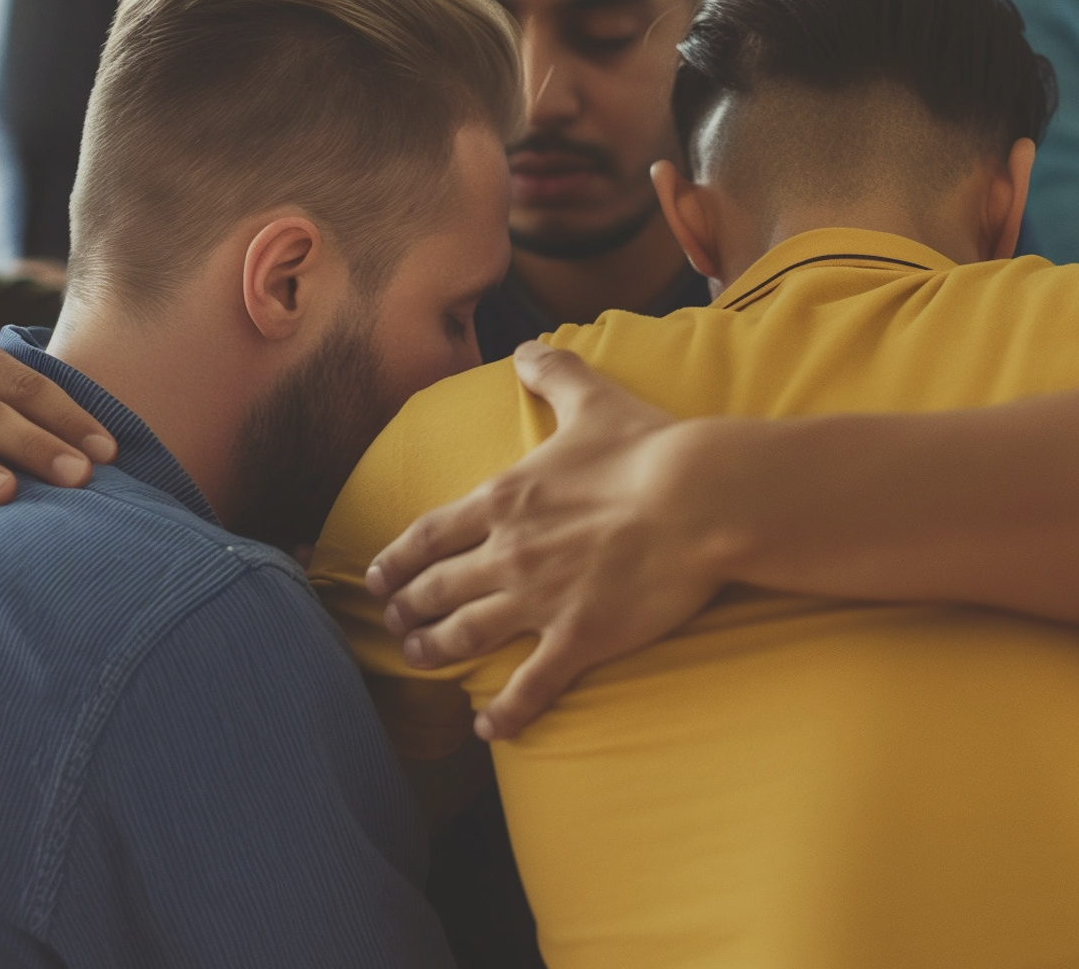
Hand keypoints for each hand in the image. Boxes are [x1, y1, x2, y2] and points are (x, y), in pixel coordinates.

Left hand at [367, 342, 736, 740]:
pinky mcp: (578, 637)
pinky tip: (487, 729)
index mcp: (505, 498)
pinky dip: (504, 712)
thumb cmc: (650, 448)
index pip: (430, 534)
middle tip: (393, 625)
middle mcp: (508, 552)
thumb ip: (555, 373)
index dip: (398, 559)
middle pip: (437, 589)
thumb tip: (529, 348)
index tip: (378, 577)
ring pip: (465, 635)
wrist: (700, 498)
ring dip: (434, 651)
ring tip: (419, 659)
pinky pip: (529, 685)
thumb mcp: (594, 399)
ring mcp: (539, 599)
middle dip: (408, 609)